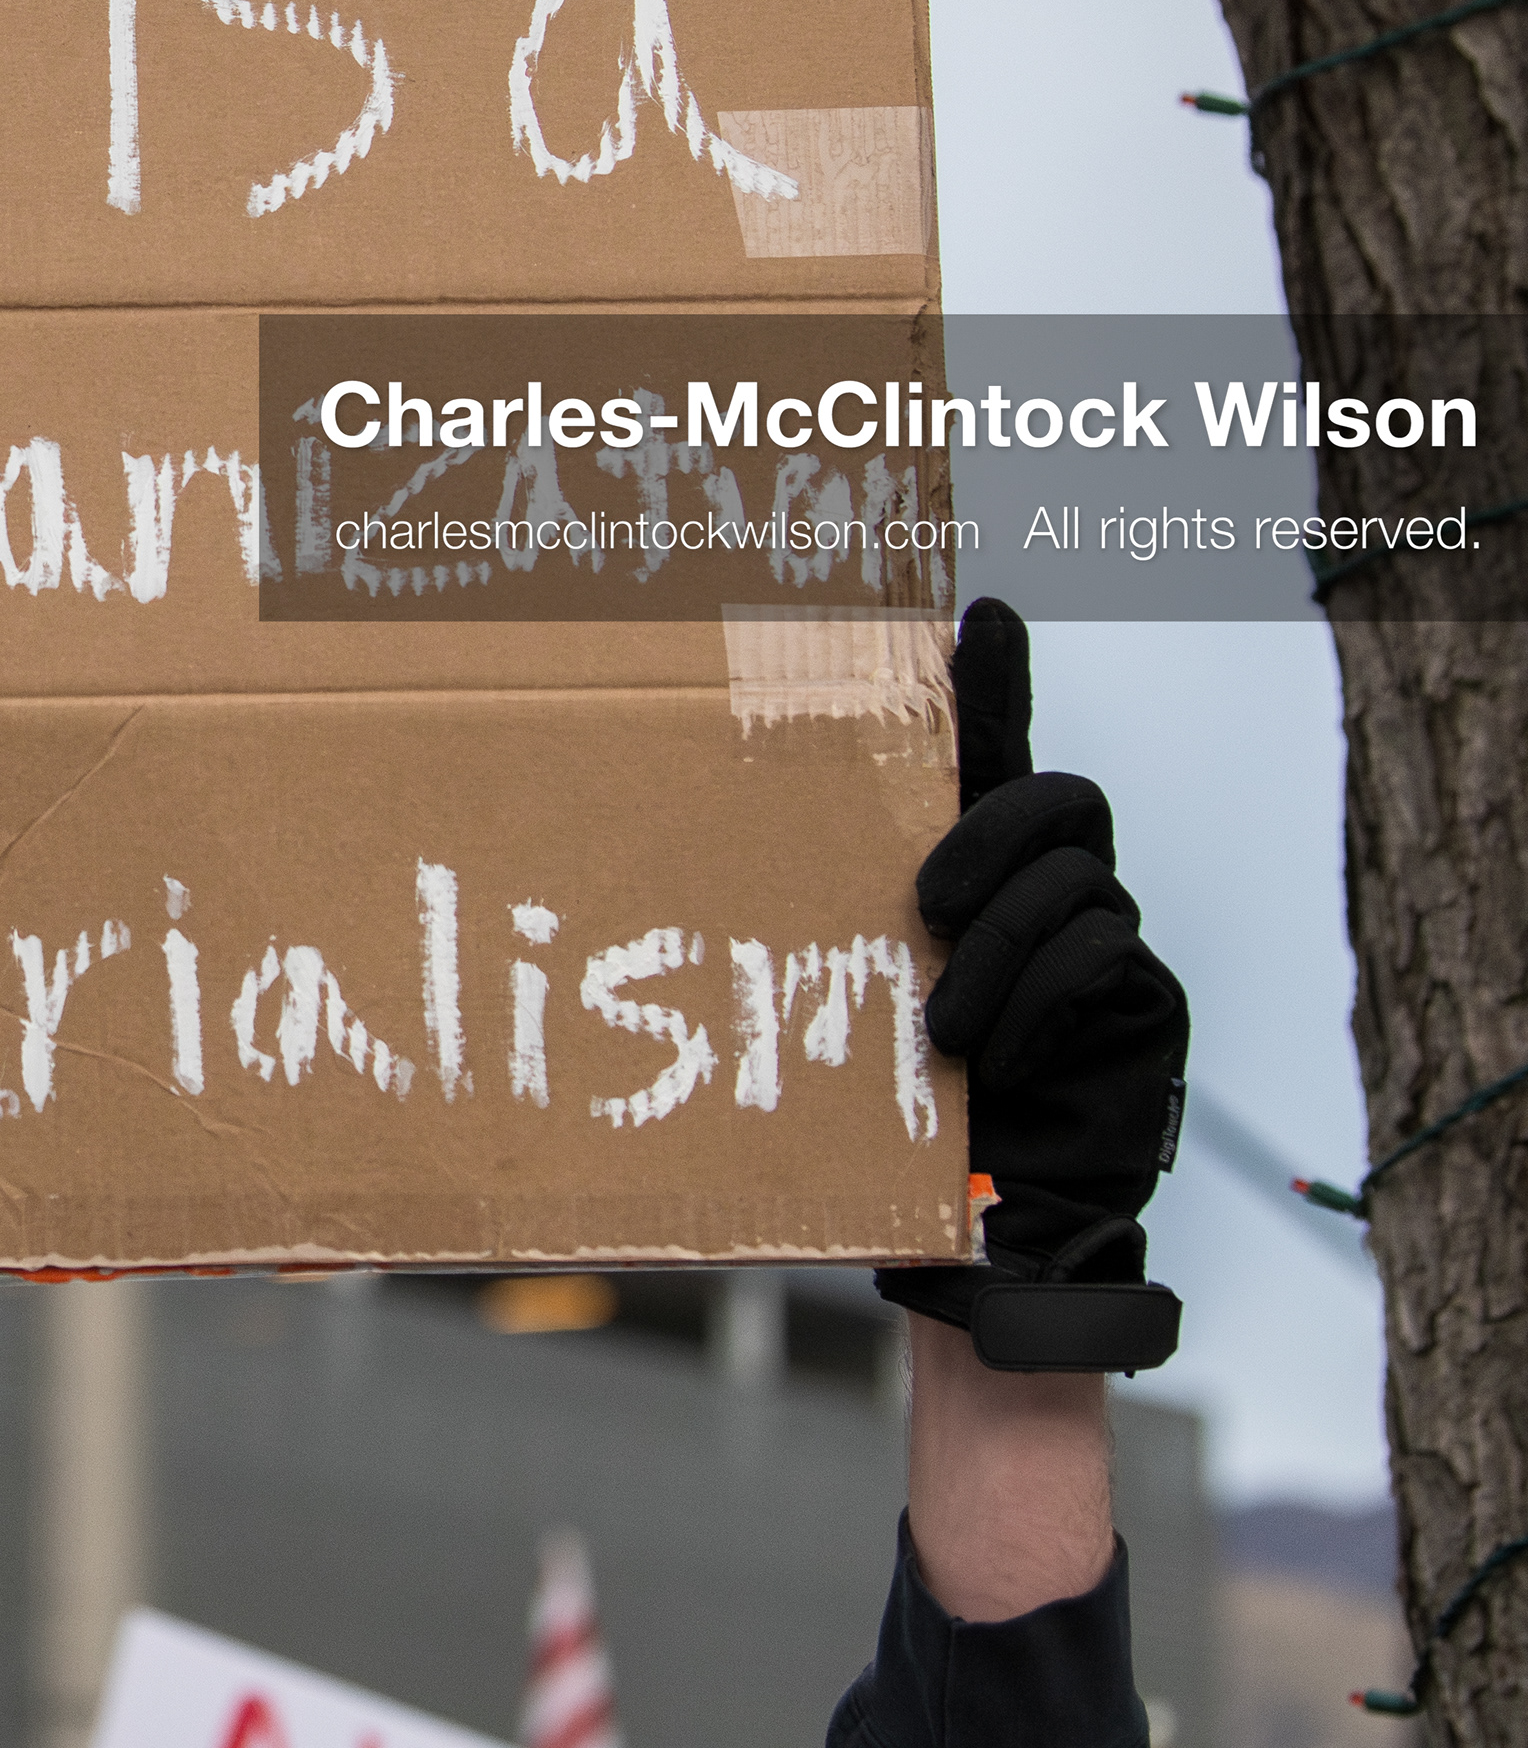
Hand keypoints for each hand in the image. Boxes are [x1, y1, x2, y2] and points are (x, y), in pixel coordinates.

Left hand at [877, 599, 1188, 1372]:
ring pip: (1074, 883)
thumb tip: (686, 878)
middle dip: (991, 838)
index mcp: (976, 873)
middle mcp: (1054, 887)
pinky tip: (1000, 1058)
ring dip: (999, 951)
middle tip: (925, 906)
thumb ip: (831, 939)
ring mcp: (1110, 936)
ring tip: (945, 1029)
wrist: (989, 1226)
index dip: (996, 678)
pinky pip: (1102, 953)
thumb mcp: (856, 1009)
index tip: (979, 609)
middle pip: (1057, 799)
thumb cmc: (901, 1112)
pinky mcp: (1148, 996)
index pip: (995, 749)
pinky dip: (1041, 1000)